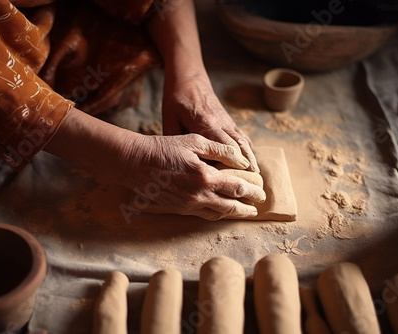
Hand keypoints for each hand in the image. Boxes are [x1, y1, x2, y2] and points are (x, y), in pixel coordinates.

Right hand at [122, 133, 265, 220]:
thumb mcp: (195, 141)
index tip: (261, 193)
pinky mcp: (179, 208)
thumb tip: (242, 160)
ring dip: (232, 214)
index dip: (252, 192)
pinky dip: (215, 214)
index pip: (238, 188)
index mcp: (206, 177)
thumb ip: (221, 150)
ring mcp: (188, 205)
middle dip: (246, 209)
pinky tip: (219, 209)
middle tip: (256, 209)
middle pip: (230, 207)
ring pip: (217, 214)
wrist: (136, 163)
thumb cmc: (165, 147)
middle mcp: (199, 195)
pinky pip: (203, 215)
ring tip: (242, 212)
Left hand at [162, 74, 259, 171]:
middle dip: (247, 165)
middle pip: (238, 146)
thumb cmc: (176, 99)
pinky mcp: (229, 120)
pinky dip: (249, 149)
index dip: (234, 163)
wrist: (189, 78)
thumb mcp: (169, 119)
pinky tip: (252, 161)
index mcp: (204, 123)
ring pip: (244, 141)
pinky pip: (242, 136)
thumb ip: (174, 141)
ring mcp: (227, 121)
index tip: (240, 178)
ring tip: (256, 177)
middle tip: (252, 183)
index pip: (224, 145)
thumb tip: (175, 163)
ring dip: (251, 158)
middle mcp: (220, 122)